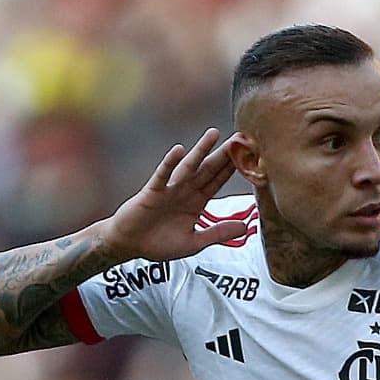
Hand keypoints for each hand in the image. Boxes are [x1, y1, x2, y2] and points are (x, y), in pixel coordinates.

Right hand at [103, 128, 249, 261]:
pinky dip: (169, 162)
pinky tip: (179, 150)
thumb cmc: (159, 244)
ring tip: (214, 133)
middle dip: (224, 155)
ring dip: (201, 150)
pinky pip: (162, 175)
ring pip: (189, 166)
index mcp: (196, 202)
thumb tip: (245, 228)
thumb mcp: (195, 242)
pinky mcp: (152, 192)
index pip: (218, 181)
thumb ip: (218, 233)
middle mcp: (185, 191)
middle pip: (208, 169)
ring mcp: (169, 189)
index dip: (233, 169)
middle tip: (241, 138)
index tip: (250, 156)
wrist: (129, 245)